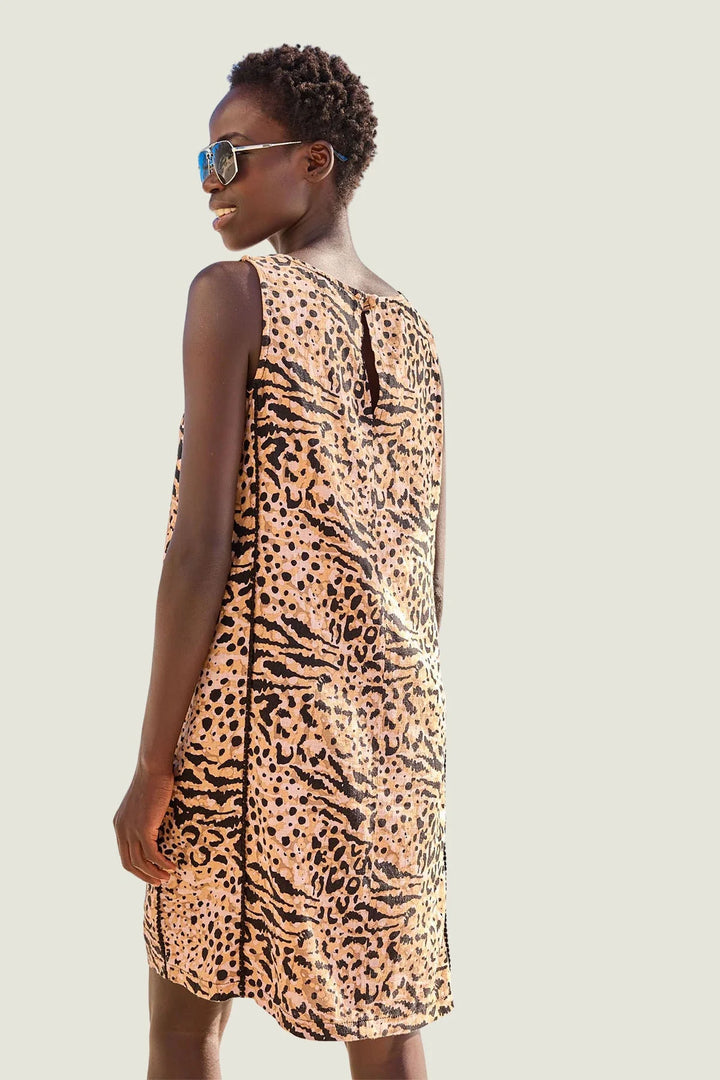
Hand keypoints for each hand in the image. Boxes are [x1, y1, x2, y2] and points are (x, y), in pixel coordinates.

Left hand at [113, 762, 178, 884]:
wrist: (153, 768)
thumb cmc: (153, 780)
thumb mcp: (145, 803)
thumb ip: (146, 817)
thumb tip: (158, 826)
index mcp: (119, 824)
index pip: (124, 854)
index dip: (137, 868)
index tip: (151, 873)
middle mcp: (121, 829)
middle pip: (129, 863)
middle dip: (144, 875)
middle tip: (159, 882)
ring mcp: (130, 830)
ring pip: (140, 862)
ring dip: (154, 873)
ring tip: (167, 877)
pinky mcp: (143, 829)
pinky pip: (152, 854)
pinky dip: (162, 863)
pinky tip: (172, 866)